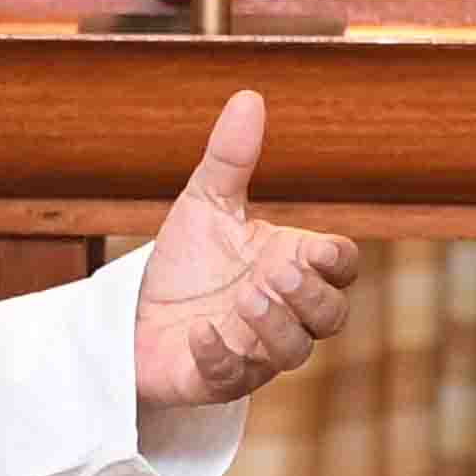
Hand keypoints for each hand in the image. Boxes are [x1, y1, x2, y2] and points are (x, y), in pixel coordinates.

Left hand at [133, 89, 362, 411]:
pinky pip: (233, 379)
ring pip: (293, 352)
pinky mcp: (218, 378)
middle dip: (311, 297)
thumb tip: (249, 97)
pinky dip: (221, 357)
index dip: (336, 261)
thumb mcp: (204, 204)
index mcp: (293, 266)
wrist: (133, 314)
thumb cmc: (186, 264)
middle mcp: (285, 313)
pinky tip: (201, 332)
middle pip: (331, 317)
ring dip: (276, 327)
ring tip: (246, 297)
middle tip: (277, 273)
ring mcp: (256, 350)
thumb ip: (230, 158)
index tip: (315, 246)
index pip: (341, 268)